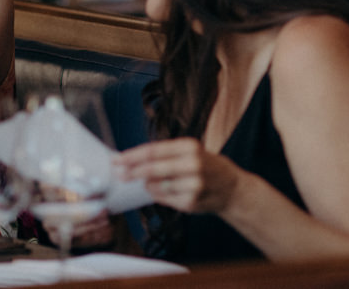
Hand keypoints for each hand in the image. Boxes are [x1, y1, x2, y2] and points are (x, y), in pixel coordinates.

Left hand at [113, 138, 240, 213]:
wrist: (231, 187)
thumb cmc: (203, 166)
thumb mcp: (188, 152)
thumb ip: (163, 155)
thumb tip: (131, 161)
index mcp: (189, 146)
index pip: (153, 150)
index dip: (132, 156)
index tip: (117, 160)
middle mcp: (193, 164)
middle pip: (153, 168)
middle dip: (132, 171)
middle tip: (119, 174)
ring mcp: (193, 184)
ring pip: (156, 185)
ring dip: (145, 184)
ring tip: (142, 182)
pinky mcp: (192, 202)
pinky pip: (164, 198)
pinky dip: (156, 194)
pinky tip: (156, 191)